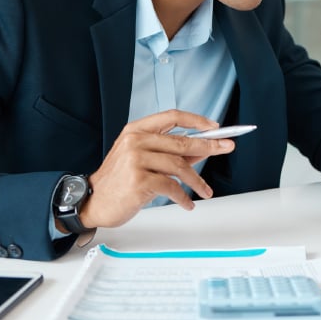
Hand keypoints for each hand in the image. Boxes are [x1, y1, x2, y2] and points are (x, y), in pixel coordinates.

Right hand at [77, 109, 235, 229]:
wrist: (93, 201)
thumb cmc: (119, 180)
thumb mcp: (142, 159)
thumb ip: (170, 152)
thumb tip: (203, 148)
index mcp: (136, 130)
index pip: (172, 117)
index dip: (196, 120)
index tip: (214, 127)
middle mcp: (135, 141)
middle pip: (181, 141)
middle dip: (209, 146)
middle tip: (227, 148)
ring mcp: (136, 160)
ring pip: (179, 166)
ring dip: (197, 180)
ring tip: (206, 191)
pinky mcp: (139, 180)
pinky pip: (171, 187)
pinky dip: (183, 197)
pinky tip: (188, 202)